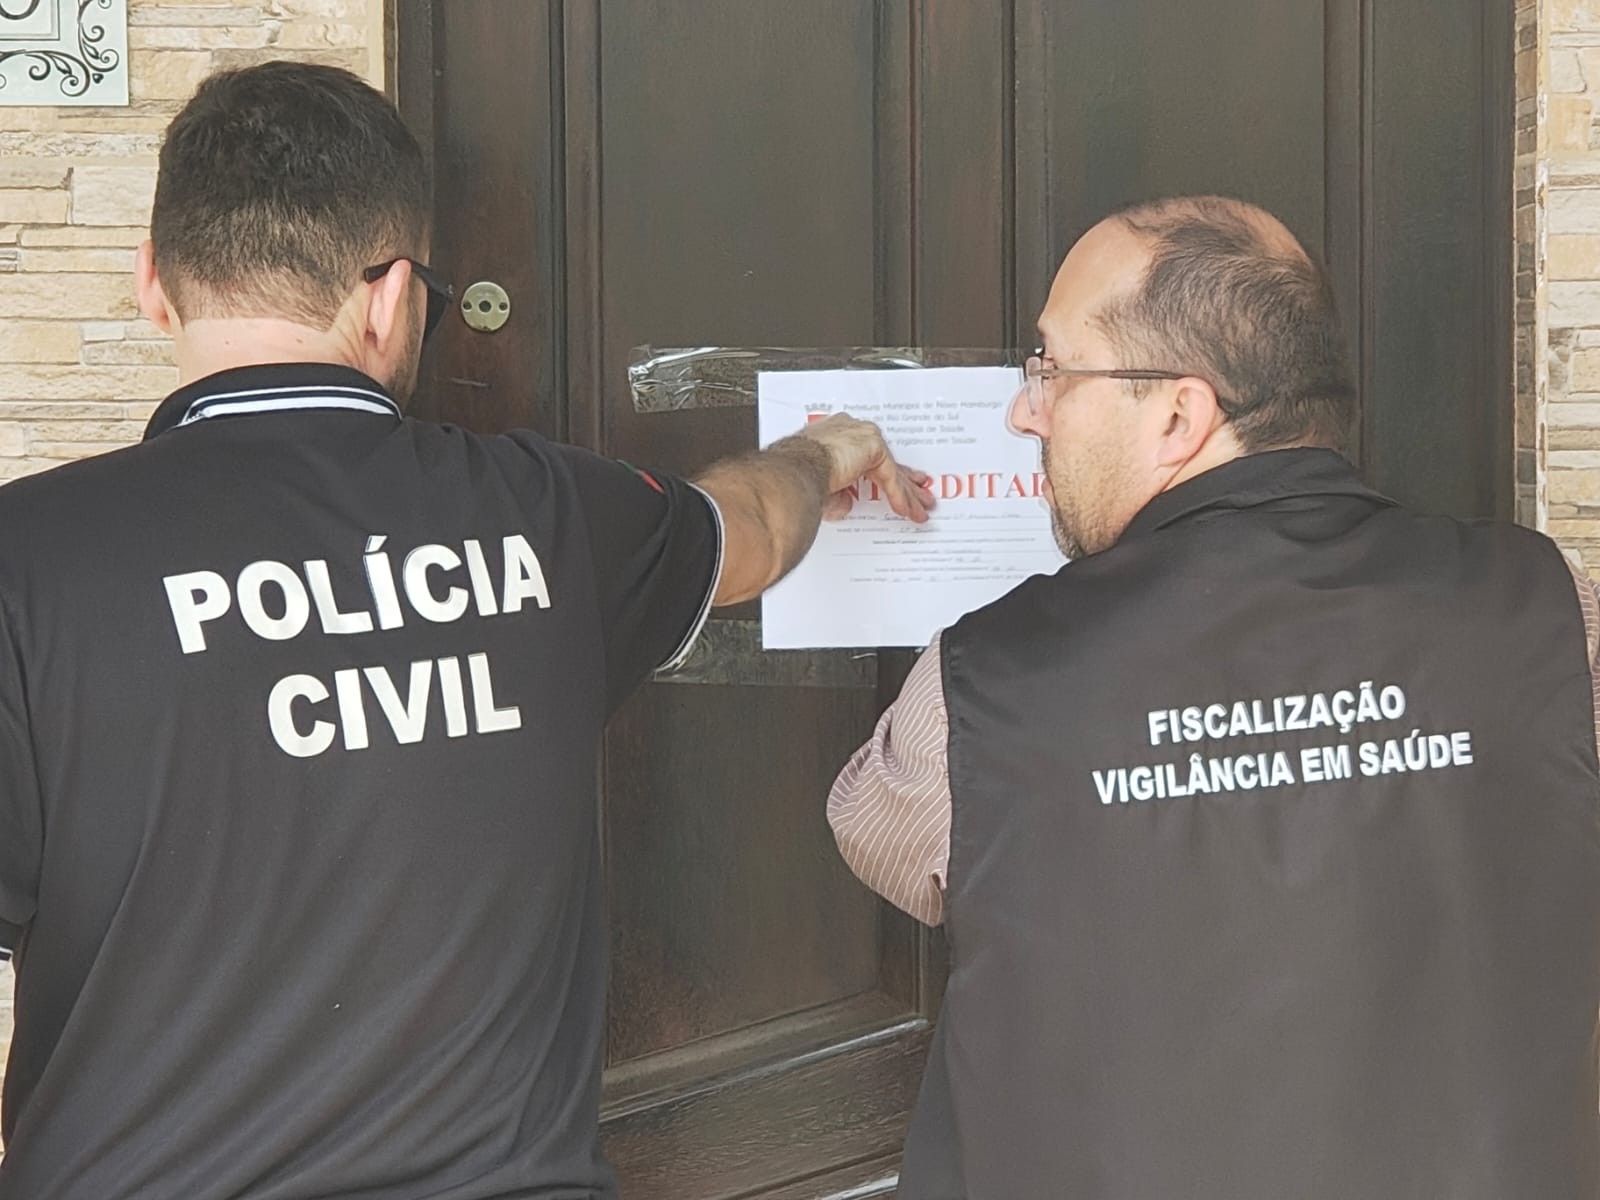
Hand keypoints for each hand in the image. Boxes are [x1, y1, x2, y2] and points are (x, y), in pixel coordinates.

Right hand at [796, 413, 934, 522]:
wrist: (797, 468)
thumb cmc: (797, 473)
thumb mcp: (821, 485)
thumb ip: (839, 492)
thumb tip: (846, 504)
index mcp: (836, 434)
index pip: (866, 454)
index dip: (882, 470)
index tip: (894, 481)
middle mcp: (851, 430)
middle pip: (885, 460)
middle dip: (904, 480)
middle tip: (919, 492)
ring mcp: (863, 436)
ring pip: (891, 470)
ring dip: (907, 492)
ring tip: (921, 506)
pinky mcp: (873, 447)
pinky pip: (890, 477)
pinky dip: (898, 495)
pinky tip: (906, 509)